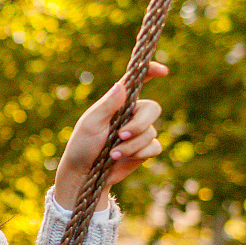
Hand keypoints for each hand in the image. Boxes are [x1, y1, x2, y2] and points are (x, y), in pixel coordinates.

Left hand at [54, 62, 168, 210]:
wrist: (84, 174)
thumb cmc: (82, 145)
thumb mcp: (91, 123)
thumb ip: (108, 105)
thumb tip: (122, 85)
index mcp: (118, 103)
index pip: (137, 82)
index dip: (151, 72)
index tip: (162, 71)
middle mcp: (131, 114)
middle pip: (152, 109)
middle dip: (139, 124)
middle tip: (121, 135)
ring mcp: (138, 132)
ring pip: (152, 132)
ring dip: (132, 145)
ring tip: (112, 154)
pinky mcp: (143, 150)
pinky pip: (155, 147)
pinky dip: (139, 154)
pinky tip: (122, 159)